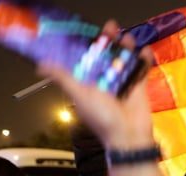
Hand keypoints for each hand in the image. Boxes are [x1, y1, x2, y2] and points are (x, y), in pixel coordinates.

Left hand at [37, 21, 154, 150]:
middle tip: (111, 28)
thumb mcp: (80, 95)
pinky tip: (145, 51)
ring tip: (128, 38)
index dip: (88, 44)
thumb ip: (63, 78)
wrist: (129, 137)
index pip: (87, 58)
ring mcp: (122, 84)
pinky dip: (144, 61)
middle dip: (109, 42)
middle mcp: (104, 81)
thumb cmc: (102, 118)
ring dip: (126, 48)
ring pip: (124, 61)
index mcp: (88, 82)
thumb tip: (40, 66)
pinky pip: (141, 71)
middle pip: (106, 56)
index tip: (91, 31)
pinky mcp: (138, 88)